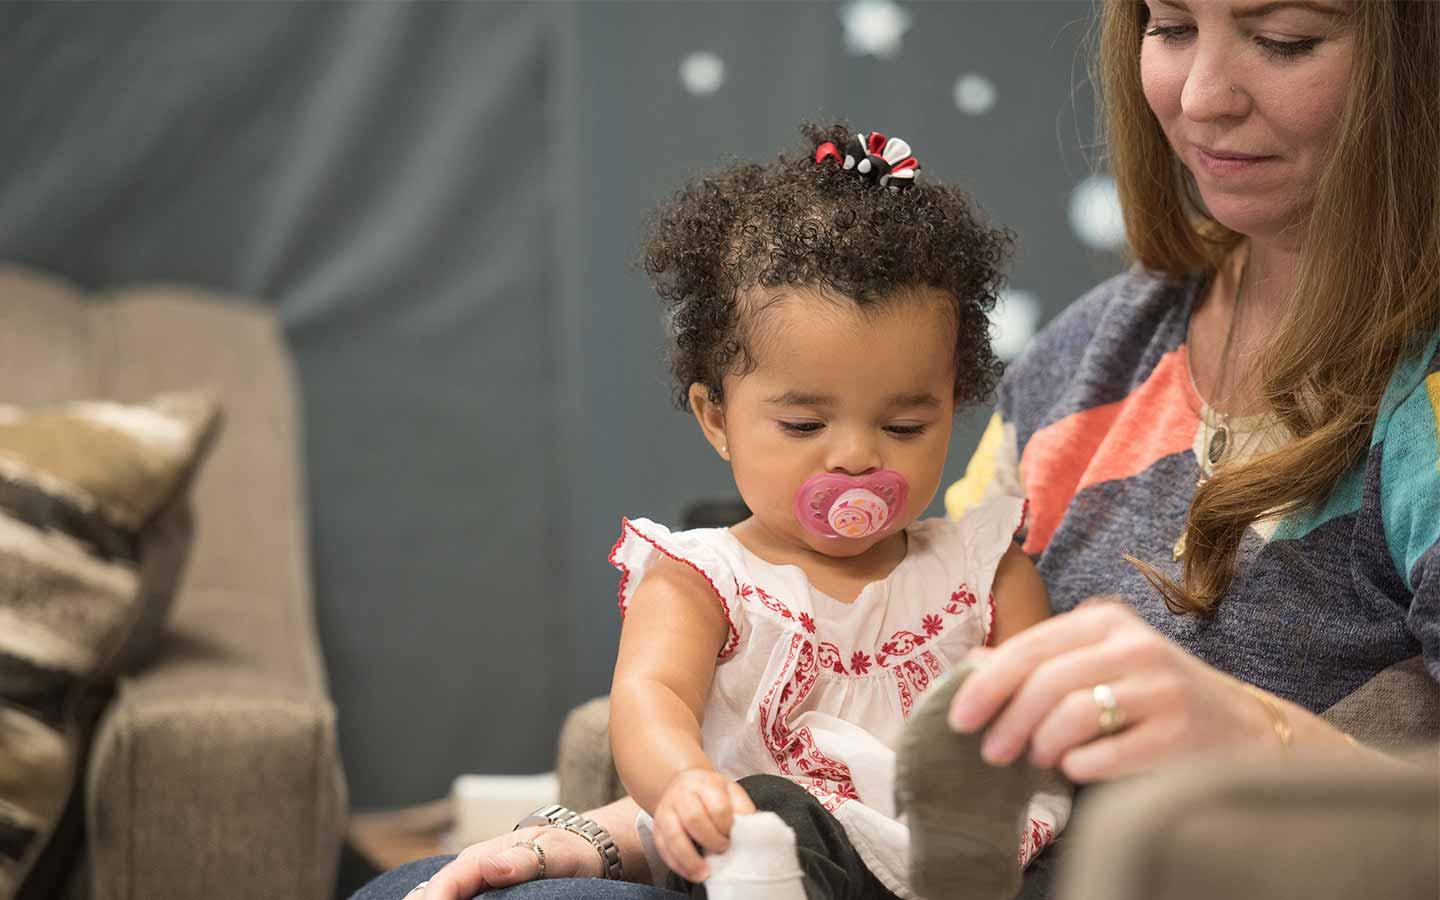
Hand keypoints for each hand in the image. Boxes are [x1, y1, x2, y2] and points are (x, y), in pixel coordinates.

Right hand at [412, 825, 602, 898]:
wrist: (580, 849)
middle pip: (432, 894)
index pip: (447, 883)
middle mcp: (471, 872)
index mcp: (482, 857)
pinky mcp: (483, 897)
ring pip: (443, 898)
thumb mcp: (555, 851)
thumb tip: (490, 867)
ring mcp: (475, 887)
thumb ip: (525, 859)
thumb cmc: (568, 848)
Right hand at [653, 768, 755, 882]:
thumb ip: (742, 808)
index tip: (732, 837)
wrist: (683, 785)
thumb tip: (751, 831)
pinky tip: (691, 873)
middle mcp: (682, 795)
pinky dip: (678, 865)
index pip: (717, 807)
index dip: (726, 827)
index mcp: (705, 783)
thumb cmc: (711, 793)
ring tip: (705, 873)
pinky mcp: (657, 828)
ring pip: (674, 836)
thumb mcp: (731, 791)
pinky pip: (663, 850)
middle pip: (694, 819)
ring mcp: (666, 811)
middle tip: (722, 849)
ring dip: (690, 859)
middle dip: (711, 841)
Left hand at [946, 600, 1273, 782]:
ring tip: (1036, 760)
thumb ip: (1042, 663)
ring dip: (1041, 744)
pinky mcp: (1180, 733)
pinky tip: (1075, 769)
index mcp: (1107, 622)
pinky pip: (1106, 754)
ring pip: (1073, 713)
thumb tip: (971, 667)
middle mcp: (1134, 646)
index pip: (1031, 647)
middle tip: (990, 753)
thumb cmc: (1152, 698)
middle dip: (1007, 720)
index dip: (987, 684)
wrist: (1244, 729)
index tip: (958, 719)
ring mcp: (1161, 688)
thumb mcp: (1099, 665)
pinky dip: (1078, 766)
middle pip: (1046, 680)